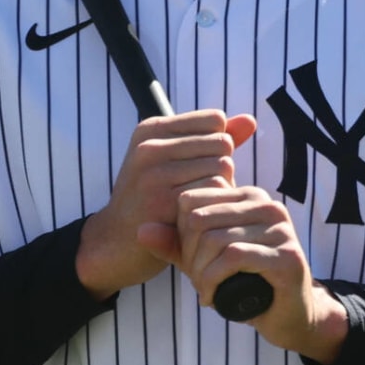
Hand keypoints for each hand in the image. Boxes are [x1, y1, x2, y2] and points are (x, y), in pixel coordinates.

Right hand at [75, 110, 256, 298]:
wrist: (114, 244)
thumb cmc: (151, 200)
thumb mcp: (174, 160)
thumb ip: (212, 139)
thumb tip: (250, 120)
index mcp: (151, 130)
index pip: (215, 120)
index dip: (218, 145)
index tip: (199, 166)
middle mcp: (150, 147)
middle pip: (222, 143)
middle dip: (221, 167)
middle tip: (200, 190)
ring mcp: (155, 174)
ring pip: (222, 167)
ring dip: (221, 189)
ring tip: (199, 203)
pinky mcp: (164, 202)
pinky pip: (215, 192)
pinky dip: (216, 207)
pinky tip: (199, 217)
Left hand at [144, 184, 347, 364]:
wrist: (289, 316)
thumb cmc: (246, 283)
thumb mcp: (204, 260)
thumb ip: (174, 244)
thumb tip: (141, 230)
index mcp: (248, 196)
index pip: (191, 201)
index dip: (180, 235)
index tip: (189, 263)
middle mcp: (267, 206)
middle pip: (200, 219)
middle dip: (189, 256)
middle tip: (197, 281)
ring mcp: (280, 229)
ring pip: (215, 239)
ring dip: (201, 274)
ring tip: (205, 290)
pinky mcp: (286, 255)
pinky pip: (234, 257)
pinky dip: (214, 281)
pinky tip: (213, 298)